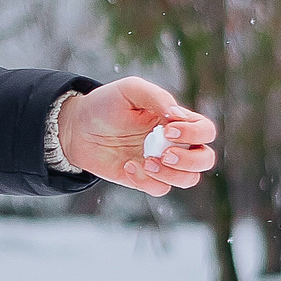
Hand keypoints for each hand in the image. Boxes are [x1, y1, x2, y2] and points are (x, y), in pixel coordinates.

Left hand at [57, 76, 217, 196]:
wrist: (75, 127)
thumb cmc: (106, 104)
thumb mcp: (131, 90)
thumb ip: (158, 98)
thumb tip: (179, 117)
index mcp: (176, 120)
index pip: (205, 131)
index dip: (194, 133)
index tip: (167, 129)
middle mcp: (173, 143)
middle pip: (205, 159)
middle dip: (190, 160)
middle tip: (164, 152)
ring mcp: (160, 163)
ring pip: (189, 179)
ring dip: (172, 174)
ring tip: (147, 161)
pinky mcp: (144, 179)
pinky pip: (160, 189)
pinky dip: (146, 181)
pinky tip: (127, 166)